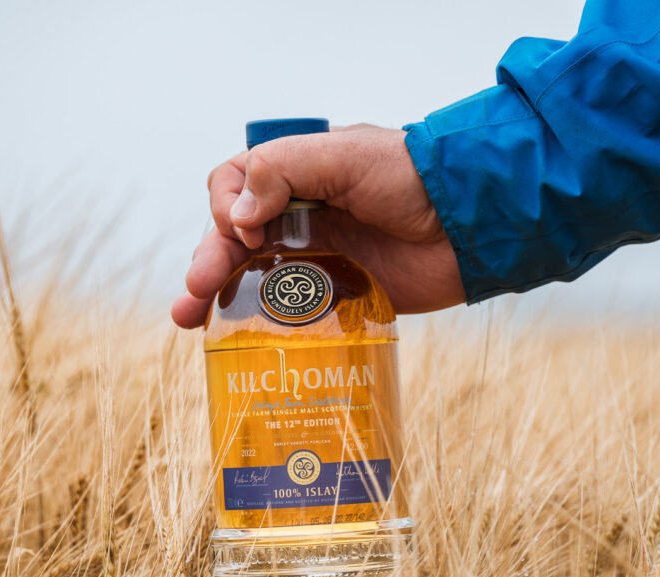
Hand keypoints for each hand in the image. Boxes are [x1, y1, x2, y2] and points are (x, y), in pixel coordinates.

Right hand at [171, 124, 464, 327]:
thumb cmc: (410, 177)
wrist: (470, 224)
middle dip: (207, 264)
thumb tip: (238, 216)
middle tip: (193, 294)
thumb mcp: (343, 155)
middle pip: (233, 240)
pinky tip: (242, 339)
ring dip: (218, 297)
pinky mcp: (338, 295)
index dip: (226, 209)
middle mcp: (299, 217)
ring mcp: (317, 257)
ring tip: (189, 320)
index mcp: (295, 176)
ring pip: (253, 278)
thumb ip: (282, 171)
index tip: (244, 229)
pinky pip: (291, 311)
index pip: (233, 188)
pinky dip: (264, 323)